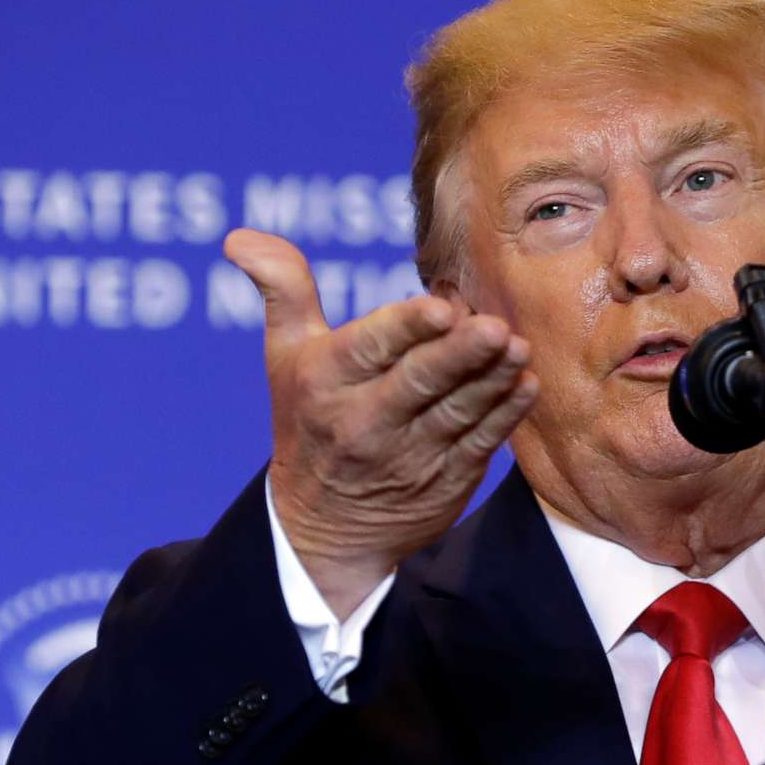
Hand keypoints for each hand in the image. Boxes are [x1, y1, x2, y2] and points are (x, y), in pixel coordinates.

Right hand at [224, 229, 539, 616]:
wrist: (322, 527)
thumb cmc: (307, 420)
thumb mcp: (285, 355)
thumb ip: (282, 289)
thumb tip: (239, 237)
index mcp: (325, 382)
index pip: (370, 347)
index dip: (406, 327)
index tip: (441, 307)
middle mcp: (364, 421)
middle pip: (419, 382)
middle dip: (458, 354)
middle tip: (495, 327)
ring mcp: (408, 456)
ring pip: (456, 412)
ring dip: (492, 380)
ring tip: (518, 348)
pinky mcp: (445, 481)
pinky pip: (479, 444)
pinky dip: (505, 416)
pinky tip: (525, 385)